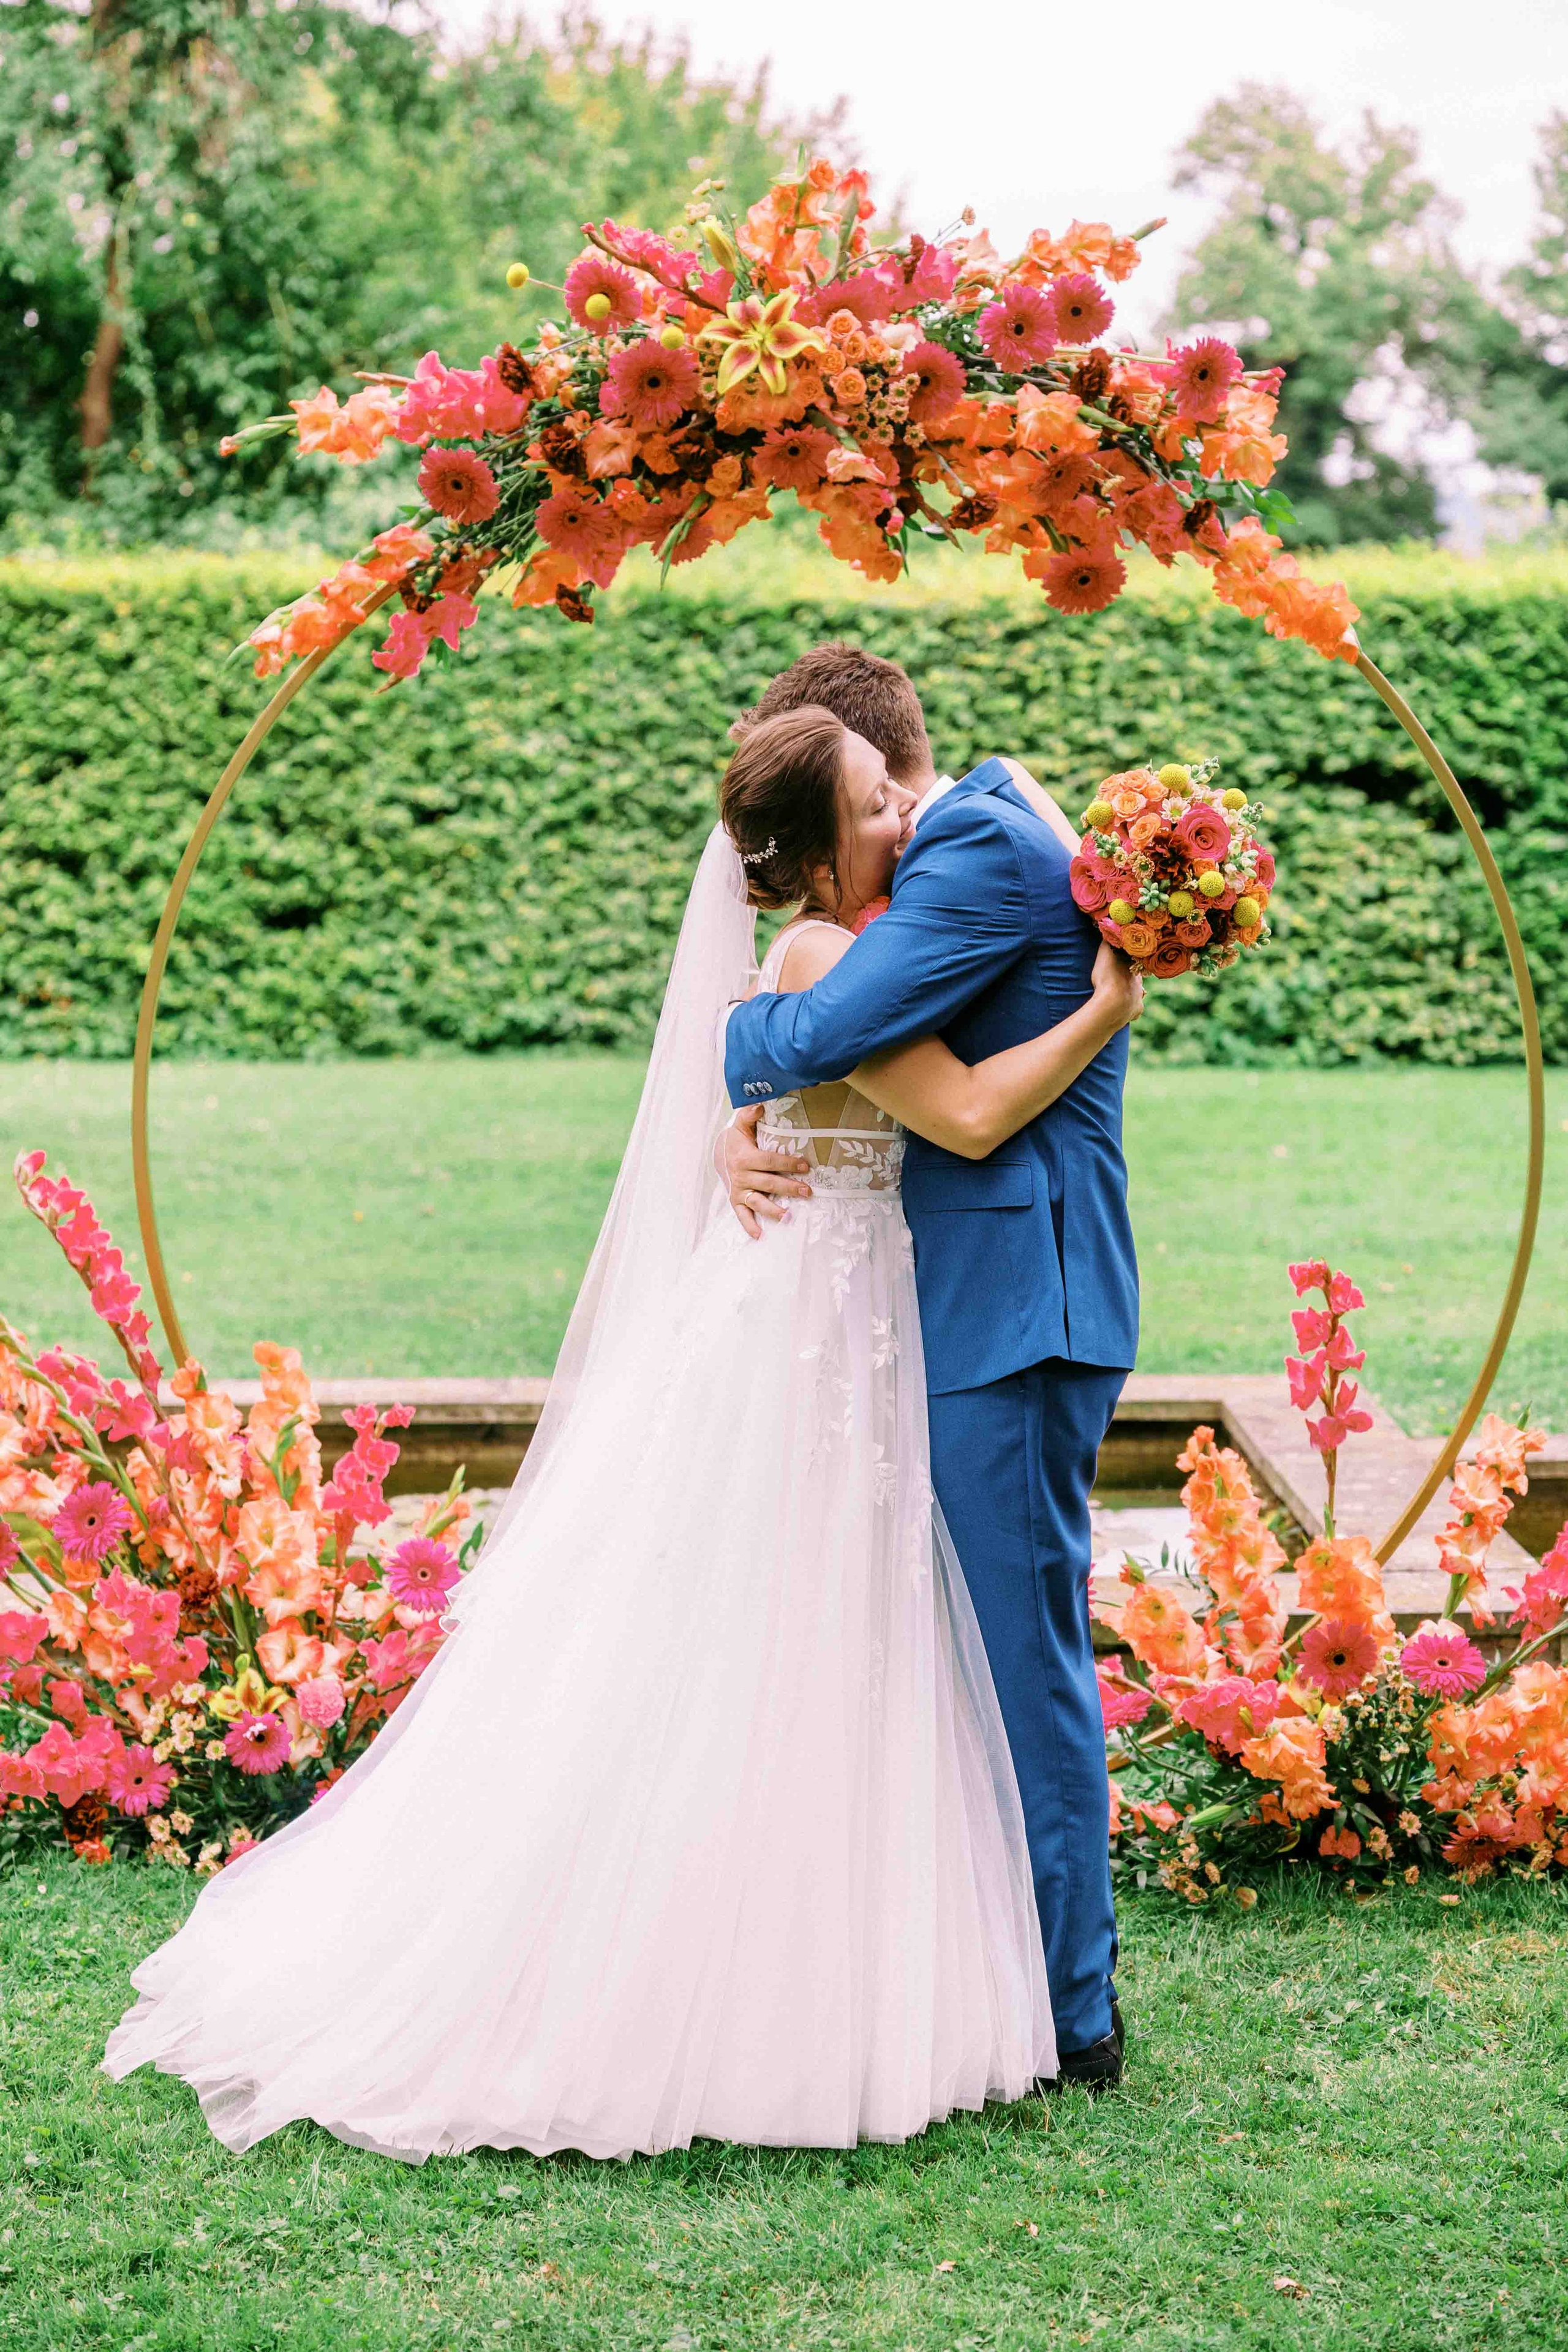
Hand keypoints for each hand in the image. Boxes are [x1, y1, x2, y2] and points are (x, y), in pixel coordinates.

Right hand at [716, 1104, 813, 1239]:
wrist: (719, 1155)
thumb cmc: (737, 1140)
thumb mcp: (741, 1125)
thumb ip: (750, 1115)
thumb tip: (760, 1104)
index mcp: (745, 1157)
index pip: (769, 1161)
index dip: (787, 1163)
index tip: (805, 1165)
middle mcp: (741, 1176)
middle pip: (768, 1183)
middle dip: (788, 1188)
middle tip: (807, 1191)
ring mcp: (739, 1190)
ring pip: (757, 1202)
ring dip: (773, 1210)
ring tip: (788, 1216)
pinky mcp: (736, 1201)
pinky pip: (742, 1216)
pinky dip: (750, 1226)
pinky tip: (761, 1236)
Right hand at [1091, 940, 1143, 1027]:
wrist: (1113, 1005)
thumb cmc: (1108, 979)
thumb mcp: (1104, 956)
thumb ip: (1107, 944)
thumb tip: (1109, 929)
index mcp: (1132, 968)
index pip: (1133, 962)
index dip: (1128, 961)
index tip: (1123, 960)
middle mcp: (1139, 983)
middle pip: (1138, 978)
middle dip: (1132, 977)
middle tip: (1122, 976)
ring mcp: (1139, 998)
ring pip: (1139, 994)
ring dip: (1134, 993)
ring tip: (1123, 994)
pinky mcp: (1136, 1011)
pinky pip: (1136, 1010)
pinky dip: (1132, 1010)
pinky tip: (1127, 1011)